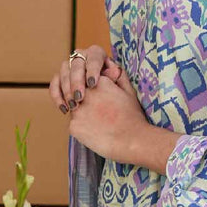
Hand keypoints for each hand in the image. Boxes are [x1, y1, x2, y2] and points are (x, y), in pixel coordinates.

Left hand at [51, 45, 150, 162]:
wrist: (132, 141)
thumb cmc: (133, 117)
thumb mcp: (128, 90)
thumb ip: (116, 75)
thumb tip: (108, 65)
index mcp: (98, 81)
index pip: (86, 80)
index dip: (92, 88)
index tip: (100, 98)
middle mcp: (85, 93)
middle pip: (76, 92)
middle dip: (81, 98)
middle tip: (98, 112)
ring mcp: (77, 110)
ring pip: (73, 108)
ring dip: (81, 114)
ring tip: (98, 123)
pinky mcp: (73, 126)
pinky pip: (74, 124)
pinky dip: (82, 128)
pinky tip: (95, 133)